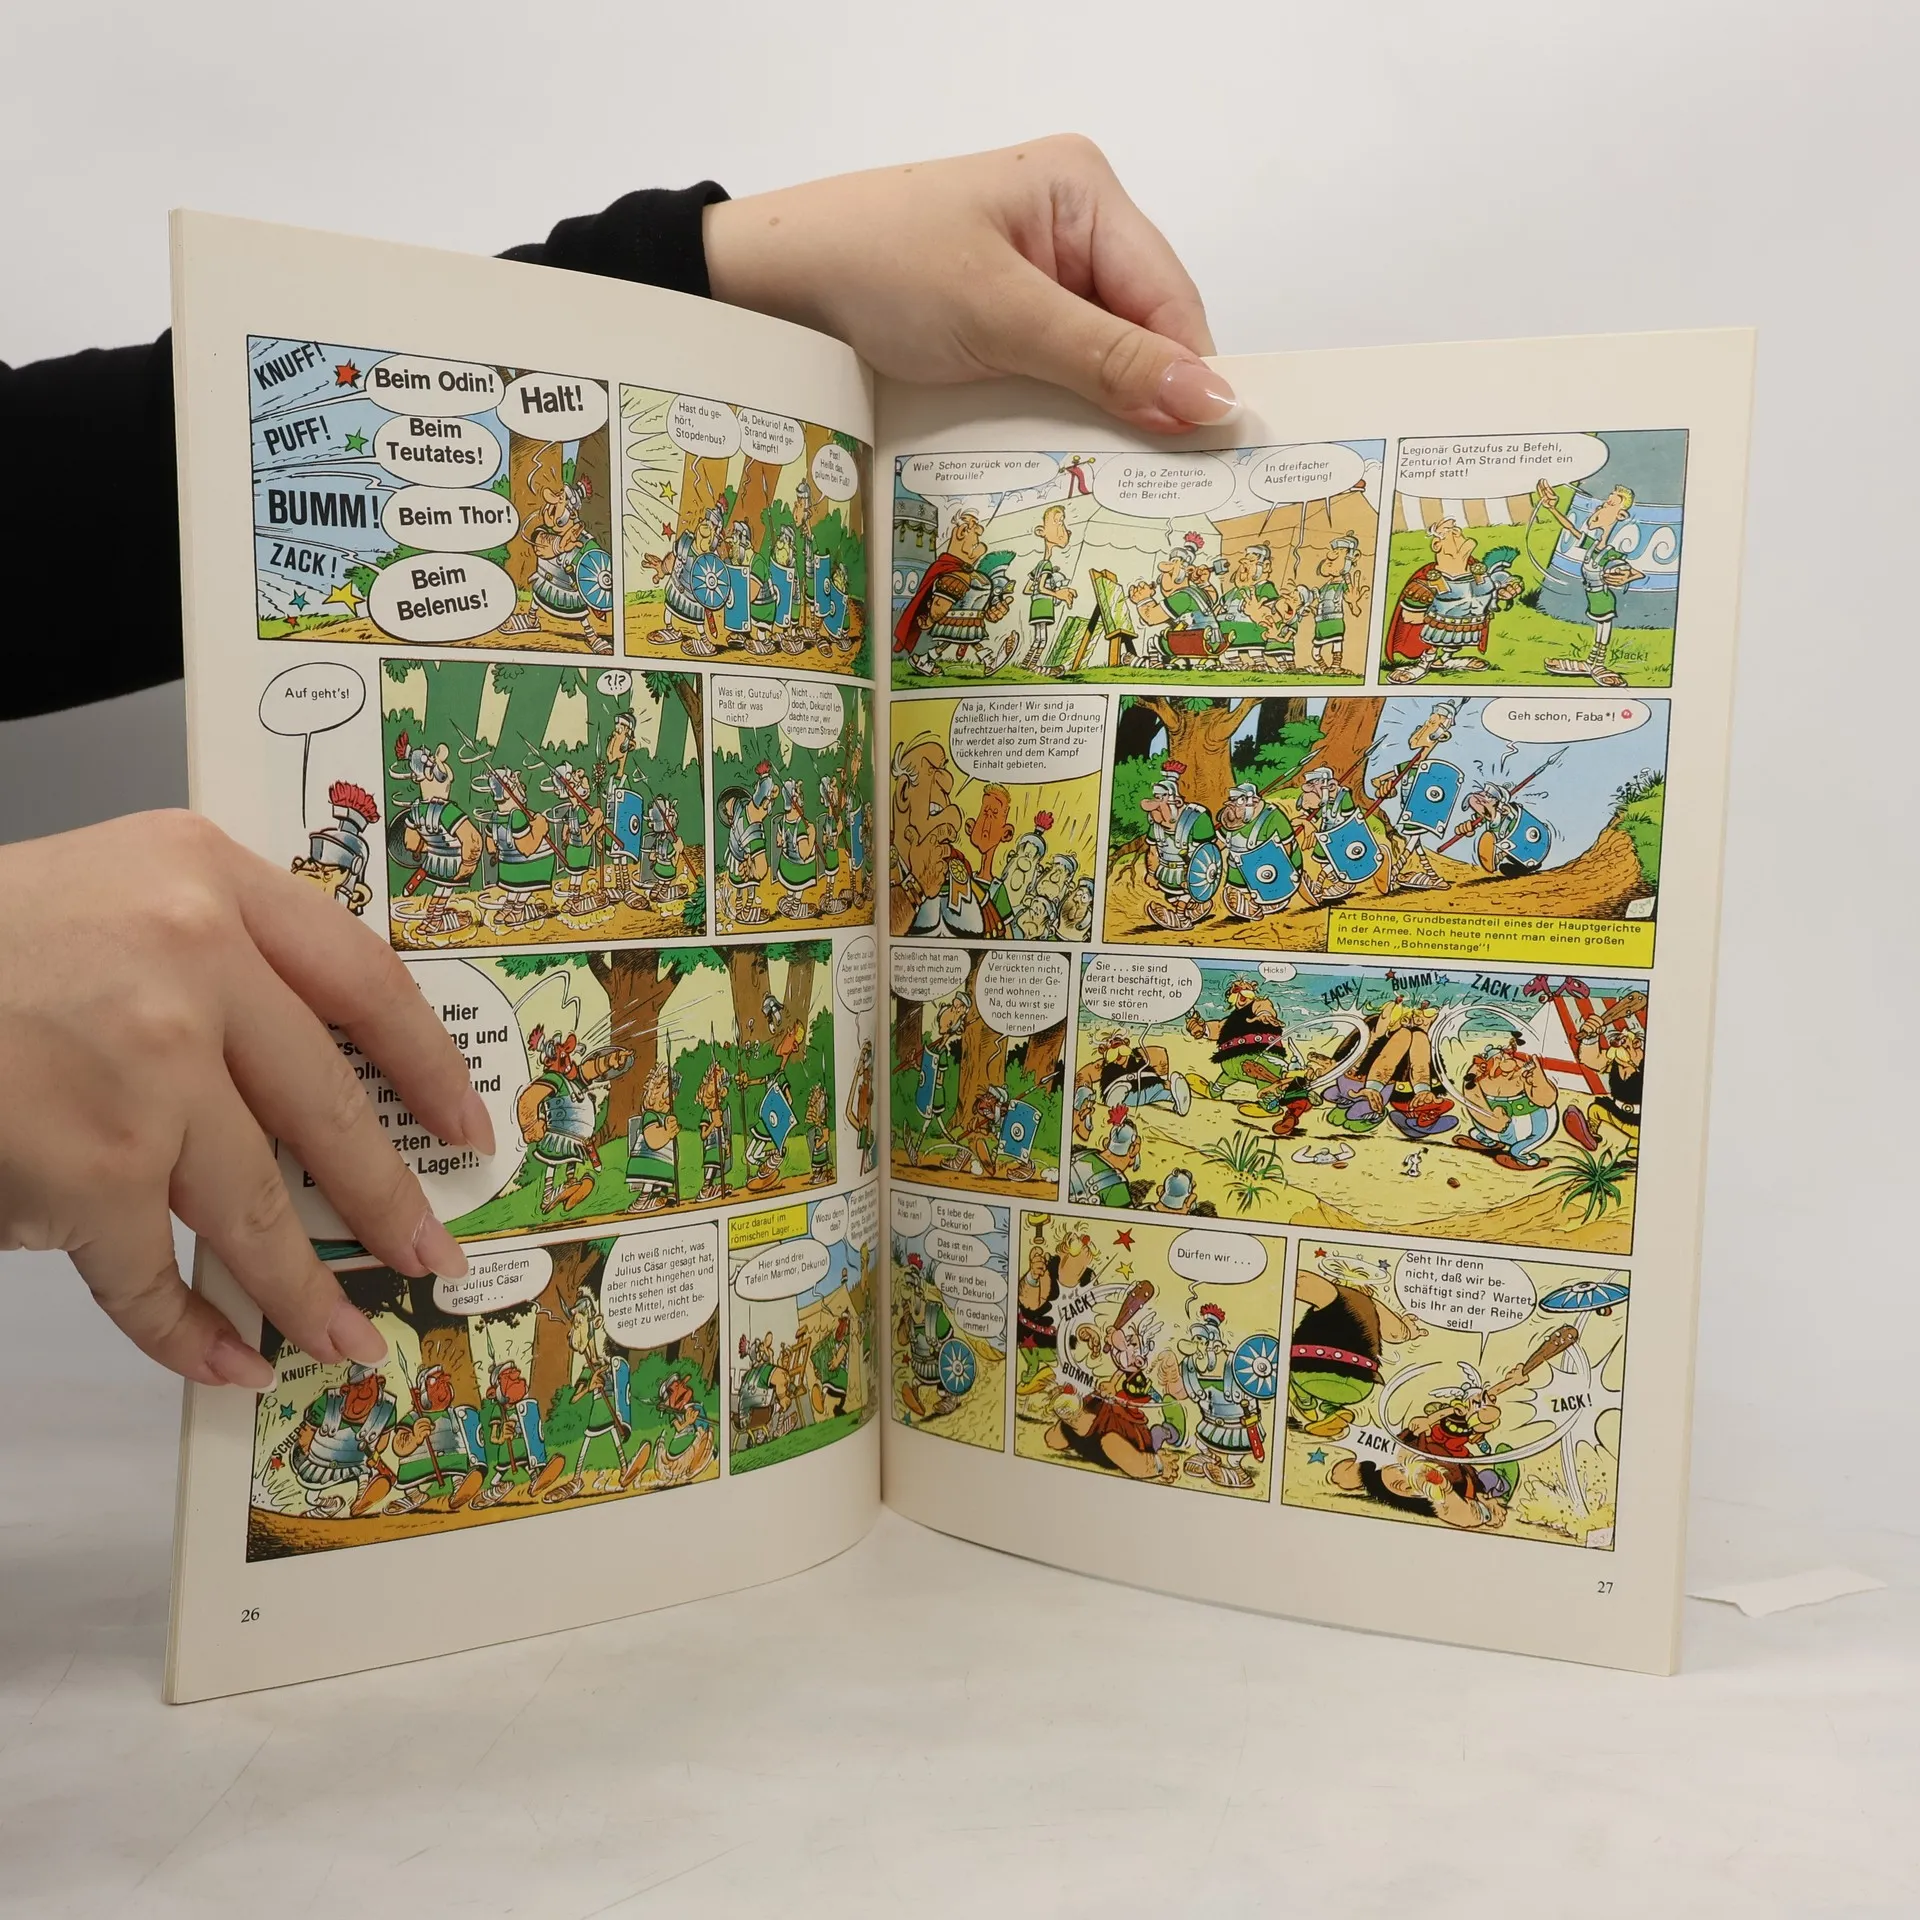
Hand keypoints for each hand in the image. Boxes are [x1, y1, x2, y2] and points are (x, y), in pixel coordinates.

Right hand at [0, 812, 487, 1387]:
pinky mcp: (85, 1167)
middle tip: (429, 1256)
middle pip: (326, 1109)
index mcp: (208, 880)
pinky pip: (149, 1273)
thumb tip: (318, 1081)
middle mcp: (191, 967)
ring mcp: (143, 1073)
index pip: (366, 981)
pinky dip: (187, 1333)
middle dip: (385, 1200)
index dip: (426, 1067)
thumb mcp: (116, 888)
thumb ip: (221, 954)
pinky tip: (226, 1361)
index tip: (462, 1126)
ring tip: (345, 1337)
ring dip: (304, 1290)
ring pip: (252, 1208)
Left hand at [705, 135, 1234, 431]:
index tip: (1206, 452)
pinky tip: (1059, 455)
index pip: (1171, 297)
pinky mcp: (1003, 324)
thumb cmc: (873, 268)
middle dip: (1147, 402)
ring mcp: (1036, 279)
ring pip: (1103, 364)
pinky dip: (1060, 417)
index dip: (1190, 375)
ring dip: (1102, 418)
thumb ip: (1107, 360)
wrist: (766, 286)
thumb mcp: (999, 315)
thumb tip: (1212, 399)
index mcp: (1084, 191)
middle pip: (1144, 333)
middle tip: (1159, 485)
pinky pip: (1058, 377)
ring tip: (1110, 479)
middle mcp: (1071, 228)